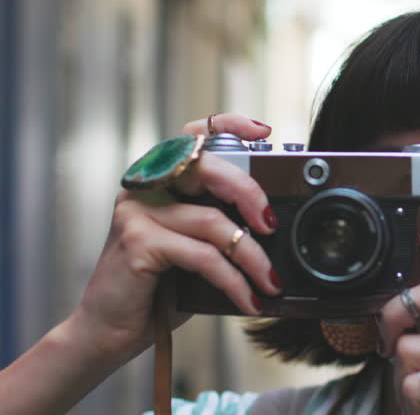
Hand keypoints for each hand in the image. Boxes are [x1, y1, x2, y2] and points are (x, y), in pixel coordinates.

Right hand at [73, 113, 281, 358]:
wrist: (108, 332)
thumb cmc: (158, 289)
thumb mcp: (195, 248)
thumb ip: (219, 226)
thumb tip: (273, 225)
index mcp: (161, 180)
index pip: (193, 133)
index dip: (229, 125)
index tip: (263, 134)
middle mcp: (146, 187)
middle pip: (209, 168)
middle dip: (250, 194)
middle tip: (273, 226)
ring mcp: (138, 212)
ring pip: (213, 221)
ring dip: (252, 257)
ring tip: (270, 282)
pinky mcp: (138, 242)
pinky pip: (203, 256)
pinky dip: (233, 281)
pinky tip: (249, 299)